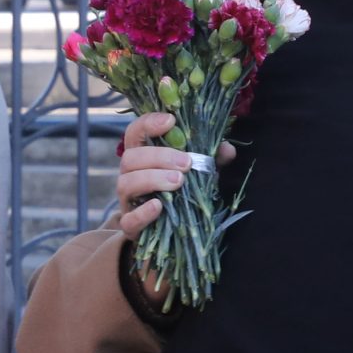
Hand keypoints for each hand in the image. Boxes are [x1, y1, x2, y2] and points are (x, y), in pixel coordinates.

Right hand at [112, 113, 237, 241]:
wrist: (171, 231)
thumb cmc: (182, 193)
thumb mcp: (199, 172)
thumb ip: (211, 159)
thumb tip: (226, 148)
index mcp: (143, 157)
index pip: (135, 132)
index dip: (148, 123)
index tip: (171, 121)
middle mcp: (130, 175)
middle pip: (130, 158)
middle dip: (158, 157)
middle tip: (186, 163)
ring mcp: (128, 201)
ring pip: (125, 184)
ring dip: (152, 179)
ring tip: (178, 181)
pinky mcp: (130, 225)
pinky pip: (128, 219)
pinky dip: (143, 212)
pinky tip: (159, 206)